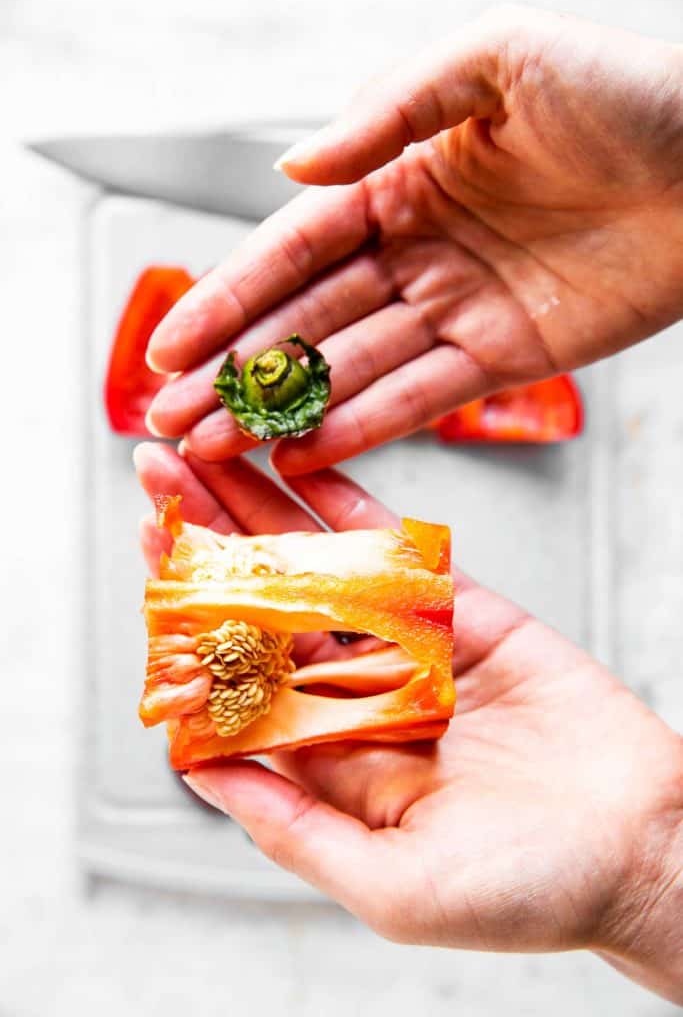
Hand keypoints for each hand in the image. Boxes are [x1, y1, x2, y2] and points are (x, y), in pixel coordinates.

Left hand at [134, 442, 682, 1002]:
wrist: (645, 848)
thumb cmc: (526, 890)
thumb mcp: (391, 885)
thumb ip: (291, 829)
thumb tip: (195, 770)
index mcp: (327, 753)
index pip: (235, 664)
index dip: (188, 605)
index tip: (151, 542)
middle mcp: (358, 693)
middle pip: (266, 598)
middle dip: (212, 532)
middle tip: (163, 462)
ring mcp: (409, 647)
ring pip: (323, 561)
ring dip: (267, 502)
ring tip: (218, 441)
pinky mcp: (467, 616)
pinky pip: (403, 551)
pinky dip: (357, 506)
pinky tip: (309, 464)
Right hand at [145, 6, 682, 474]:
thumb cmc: (624, 91)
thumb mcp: (493, 61)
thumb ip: (386, 114)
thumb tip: (294, 170)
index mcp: (403, 176)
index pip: (295, 249)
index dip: (228, 297)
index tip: (171, 345)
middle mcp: (419, 248)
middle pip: (307, 319)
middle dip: (235, 371)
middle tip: (172, 417)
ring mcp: (459, 306)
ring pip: (352, 367)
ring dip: (283, 409)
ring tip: (218, 447)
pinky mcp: (505, 355)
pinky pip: (423, 397)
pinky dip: (364, 425)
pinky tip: (305, 450)